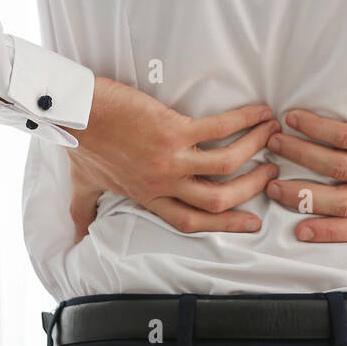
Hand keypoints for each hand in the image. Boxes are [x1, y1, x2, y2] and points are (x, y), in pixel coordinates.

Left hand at [65, 76, 279, 235]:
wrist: (75, 112)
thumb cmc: (81, 143)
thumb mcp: (83, 184)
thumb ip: (85, 209)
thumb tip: (79, 233)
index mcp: (147, 196)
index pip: (192, 221)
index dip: (225, 225)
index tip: (250, 222)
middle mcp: (163, 182)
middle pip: (217, 199)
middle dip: (250, 188)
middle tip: (270, 174)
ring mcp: (170, 158)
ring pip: (226, 165)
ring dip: (253, 150)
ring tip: (271, 137)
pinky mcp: (173, 129)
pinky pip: (219, 128)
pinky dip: (244, 121)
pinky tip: (260, 114)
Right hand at [263, 85, 346, 241]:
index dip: (328, 231)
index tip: (299, 231)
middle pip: (340, 201)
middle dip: (301, 196)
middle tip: (271, 187)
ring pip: (336, 167)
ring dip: (301, 156)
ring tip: (276, 144)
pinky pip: (345, 136)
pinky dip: (317, 129)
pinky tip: (296, 120)